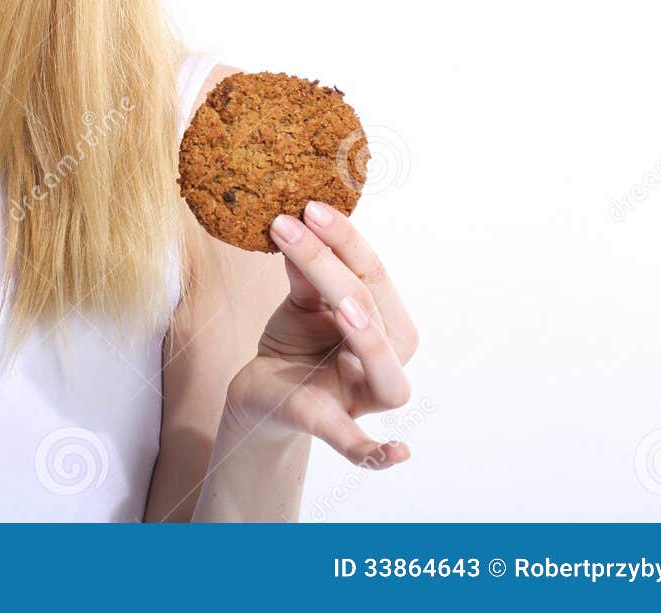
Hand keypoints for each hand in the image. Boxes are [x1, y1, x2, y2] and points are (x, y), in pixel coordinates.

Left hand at [222, 200, 419, 467]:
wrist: (263, 390)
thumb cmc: (296, 341)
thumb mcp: (299, 302)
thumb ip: (305, 272)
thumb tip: (295, 221)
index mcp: (386, 322)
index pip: (373, 274)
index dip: (344, 238)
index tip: (309, 206)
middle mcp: (387, 360)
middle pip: (371, 311)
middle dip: (333, 268)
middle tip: (295, 227)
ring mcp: (362, 396)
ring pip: (384, 374)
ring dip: (368, 339)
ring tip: (342, 306)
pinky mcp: (330, 423)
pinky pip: (359, 444)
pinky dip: (377, 452)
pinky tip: (397, 454)